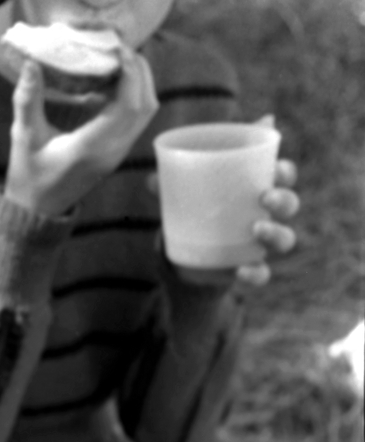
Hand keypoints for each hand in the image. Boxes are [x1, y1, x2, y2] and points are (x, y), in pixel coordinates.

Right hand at [5, 46, 158, 216]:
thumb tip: (32, 63)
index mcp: (92, 146)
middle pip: (146, 103)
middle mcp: (113, 150)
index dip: (129, 71)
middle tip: (117, 47)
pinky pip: (136, 118)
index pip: (128, 104)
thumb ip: (28, 99)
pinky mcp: (117, 152)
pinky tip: (110, 82)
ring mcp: (119, 153)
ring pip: (146, 111)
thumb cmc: (28, 175)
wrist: (36, 209)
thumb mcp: (23, 135)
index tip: (115, 47)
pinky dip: (132, 95)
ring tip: (117, 60)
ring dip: (139, 82)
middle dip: (138, 70)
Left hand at [168, 152, 299, 287]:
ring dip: (276, 233)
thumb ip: (168, 189)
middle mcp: (265, 215)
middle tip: (265, 197)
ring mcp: (260, 244)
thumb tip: (151, 180)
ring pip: (285, 238)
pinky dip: (255, 273)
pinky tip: (240, 271)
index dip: (284, 170)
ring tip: (256, 229)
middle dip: (283, 199)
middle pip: (289, 204)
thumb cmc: (194, 214)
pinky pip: (262, 273)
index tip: (276, 167)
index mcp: (255, 189)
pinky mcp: (250, 268)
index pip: (281, 175)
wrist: (189, 260)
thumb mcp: (181, 200)